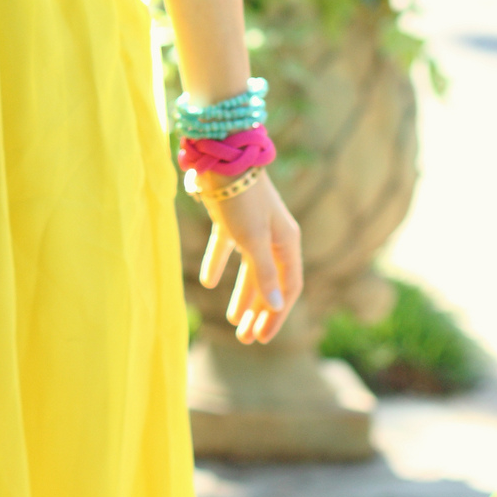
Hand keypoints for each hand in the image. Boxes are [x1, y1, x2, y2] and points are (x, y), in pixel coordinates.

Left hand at [198, 171, 301, 344]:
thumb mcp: (254, 239)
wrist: (222, 158)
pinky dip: (218, 265)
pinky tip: (207, 282)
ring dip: (242, 295)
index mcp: (287, 242)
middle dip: (259, 312)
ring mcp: (252, 228)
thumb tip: (276, 306)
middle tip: (246, 339)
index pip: (289, 288)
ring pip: (250, 270)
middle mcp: (274, 236)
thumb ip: (265, 273)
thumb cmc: (243, 199)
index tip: (263, 338)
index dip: (277, 315)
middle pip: (270, 282)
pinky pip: (227, 249)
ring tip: (232, 320)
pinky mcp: (230, 220)